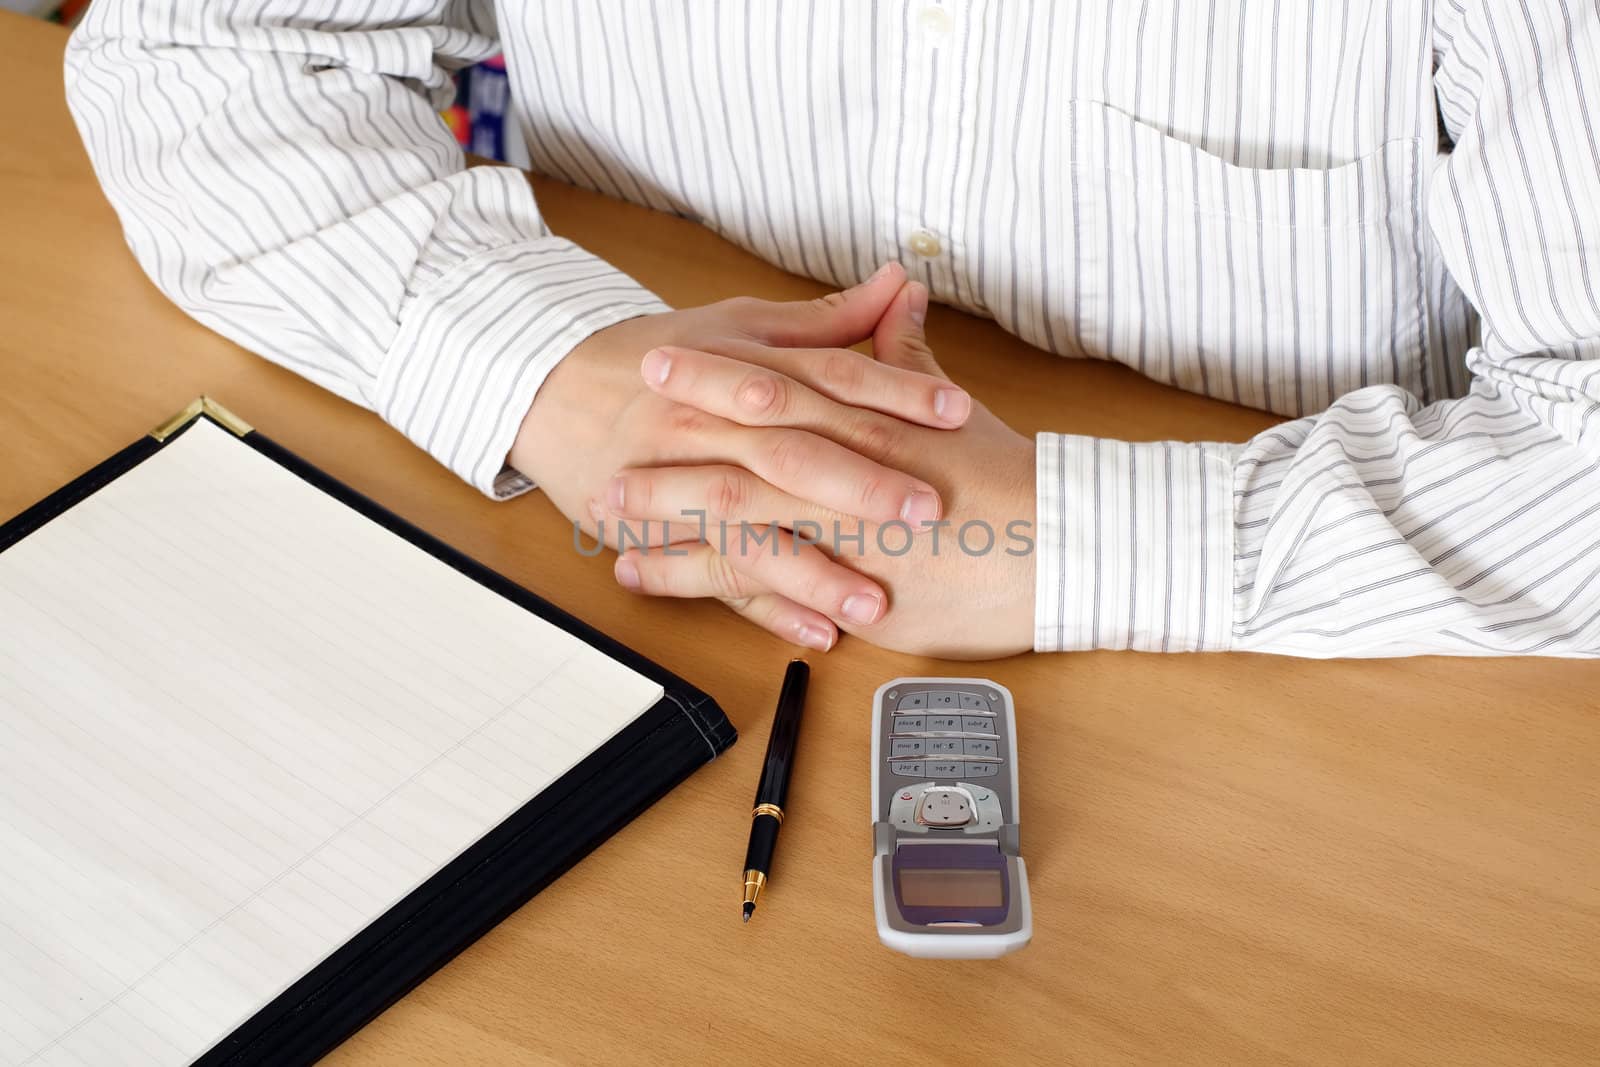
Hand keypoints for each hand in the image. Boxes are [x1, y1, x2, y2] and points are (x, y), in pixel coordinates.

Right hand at [510, 263, 973, 648]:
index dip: (892, 394)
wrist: (551, 392)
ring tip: (875, 603)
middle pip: (790, 454)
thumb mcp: (740, 328)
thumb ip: (825, 319)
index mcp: (738, 369)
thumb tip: (899, 280)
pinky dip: (767, 610)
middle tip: (926, 509)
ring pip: (751, 528)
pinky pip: (718, 578)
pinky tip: (820, 634)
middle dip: (859, 485)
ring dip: (813, 570)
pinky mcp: (660, 534)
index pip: (827, 378)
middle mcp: (709, 424)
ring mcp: (680, 484)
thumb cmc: (657, 358)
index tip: (954, 412)